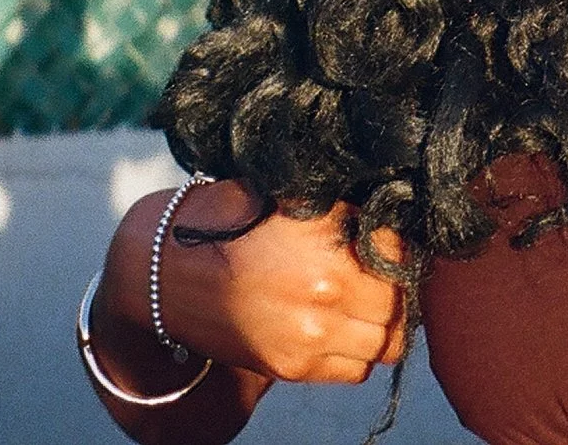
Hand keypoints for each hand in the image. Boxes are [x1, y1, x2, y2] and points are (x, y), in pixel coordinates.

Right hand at [96, 178, 407, 389]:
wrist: (166, 273)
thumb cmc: (228, 222)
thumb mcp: (287, 197)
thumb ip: (341, 210)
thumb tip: (392, 210)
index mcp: (326, 240)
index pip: (400, 253)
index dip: (398, 247)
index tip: (387, 244)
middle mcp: (324, 291)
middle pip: (401, 302)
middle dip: (396, 288)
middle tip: (382, 277)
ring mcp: (309, 336)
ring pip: (388, 343)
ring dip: (382, 324)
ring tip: (364, 305)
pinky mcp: (292, 367)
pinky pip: (357, 370)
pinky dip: (357, 353)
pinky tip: (339, 329)